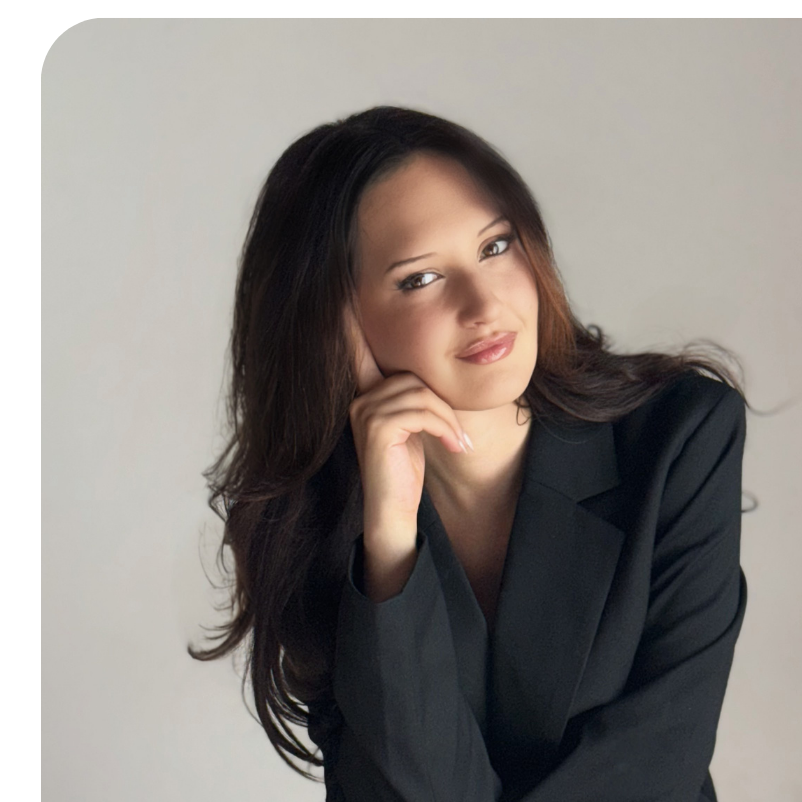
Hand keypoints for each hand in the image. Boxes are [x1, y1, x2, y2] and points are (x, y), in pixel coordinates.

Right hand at [344, 304, 470, 527]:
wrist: (396, 513)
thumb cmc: (406, 471)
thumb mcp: (414, 426)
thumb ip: (416, 396)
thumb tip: (433, 369)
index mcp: (366, 393)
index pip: (359, 346)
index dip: (351, 317)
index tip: (346, 288)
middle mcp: (359, 398)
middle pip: (412, 374)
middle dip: (441, 404)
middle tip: (455, 435)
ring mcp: (364, 412)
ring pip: (420, 393)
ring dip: (446, 419)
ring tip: (455, 442)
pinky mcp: (375, 429)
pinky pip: (421, 410)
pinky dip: (444, 427)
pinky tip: (452, 445)